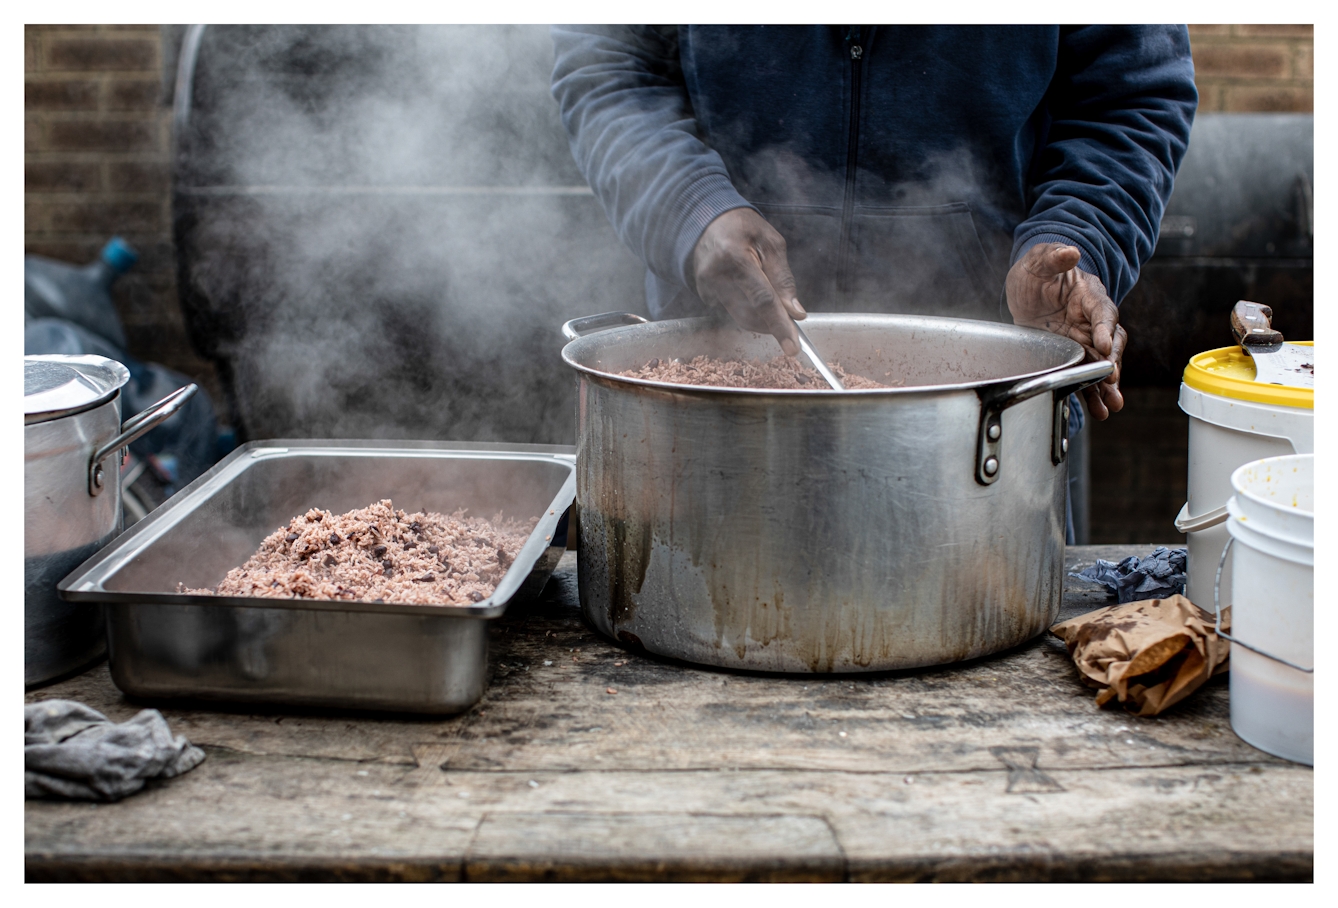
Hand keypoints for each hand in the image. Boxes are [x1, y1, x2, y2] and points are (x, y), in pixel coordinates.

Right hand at [691, 208, 805, 355]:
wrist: (704, 221)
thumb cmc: (742, 227)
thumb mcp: (771, 242)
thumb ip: (783, 278)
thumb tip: (795, 312)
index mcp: (734, 257)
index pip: (762, 300)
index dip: (779, 325)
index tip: (793, 348)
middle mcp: (716, 276)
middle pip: (752, 314)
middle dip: (774, 322)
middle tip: (792, 319)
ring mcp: (706, 288)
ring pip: (742, 317)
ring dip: (763, 317)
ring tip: (771, 297)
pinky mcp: (704, 295)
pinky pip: (733, 311)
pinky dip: (749, 308)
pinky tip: (749, 289)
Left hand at [1006, 243, 1126, 419]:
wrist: (1029, 286)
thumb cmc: (1038, 271)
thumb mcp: (1040, 260)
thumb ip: (1054, 257)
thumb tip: (1070, 253)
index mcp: (1088, 295)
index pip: (1103, 311)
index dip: (1105, 327)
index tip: (1104, 343)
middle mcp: (1091, 321)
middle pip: (1109, 343)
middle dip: (1111, 363)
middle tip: (1112, 381)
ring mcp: (1083, 340)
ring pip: (1100, 364)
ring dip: (1107, 386)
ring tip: (1111, 405)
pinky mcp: (1071, 355)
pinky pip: (1084, 375)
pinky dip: (1092, 393)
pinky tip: (1099, 411)